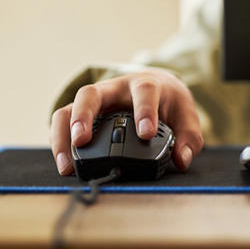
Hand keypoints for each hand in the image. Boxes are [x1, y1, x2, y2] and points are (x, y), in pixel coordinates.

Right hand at [50, 69, 203, 174]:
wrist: (157, 86)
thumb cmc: (168, 102)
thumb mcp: (186, 116)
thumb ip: (189, 138)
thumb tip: (182, 159)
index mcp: (146, 85)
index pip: (144, 91)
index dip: (145, 110)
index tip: (146, 133)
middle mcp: (115, 88)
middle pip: (92, 93)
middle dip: (84, 116)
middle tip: (81, 140)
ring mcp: (96, 100)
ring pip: (70, 107)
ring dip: (63, 134)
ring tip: (67, 163)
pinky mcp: (83, 112)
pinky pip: (63, 122)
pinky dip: (60, 142)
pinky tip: (65, 163)